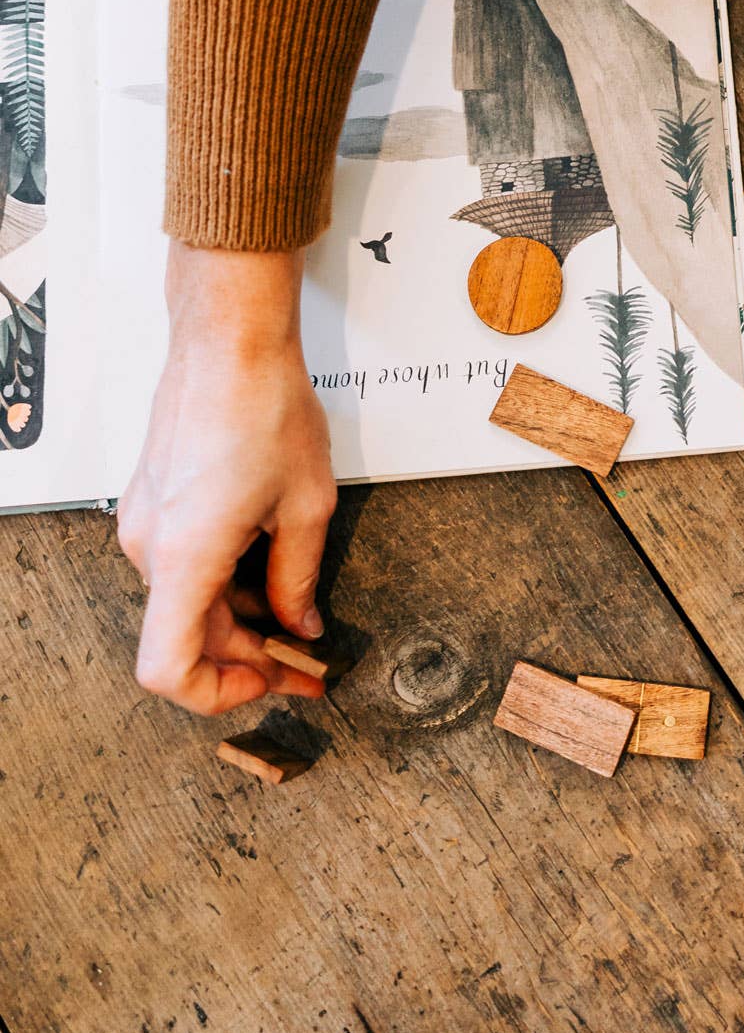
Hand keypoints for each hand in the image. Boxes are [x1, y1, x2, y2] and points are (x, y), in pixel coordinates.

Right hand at [117, 242, 336, 714]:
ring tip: (296, 612)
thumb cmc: (265, 404)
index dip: (219, 692)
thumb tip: (302, 626)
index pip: (169, 670)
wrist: (228, 339)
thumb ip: (299, 578)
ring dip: (237, 618)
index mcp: (185, 557)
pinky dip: (221, 581)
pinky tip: (267, 565)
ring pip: (185, 602)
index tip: (272, 679)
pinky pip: (181, 565)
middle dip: (249, 657)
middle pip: (187, 638)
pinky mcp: (152, 502)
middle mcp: (150, 547)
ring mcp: (145, 523)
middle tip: (308, 660)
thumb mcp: (307, 504)